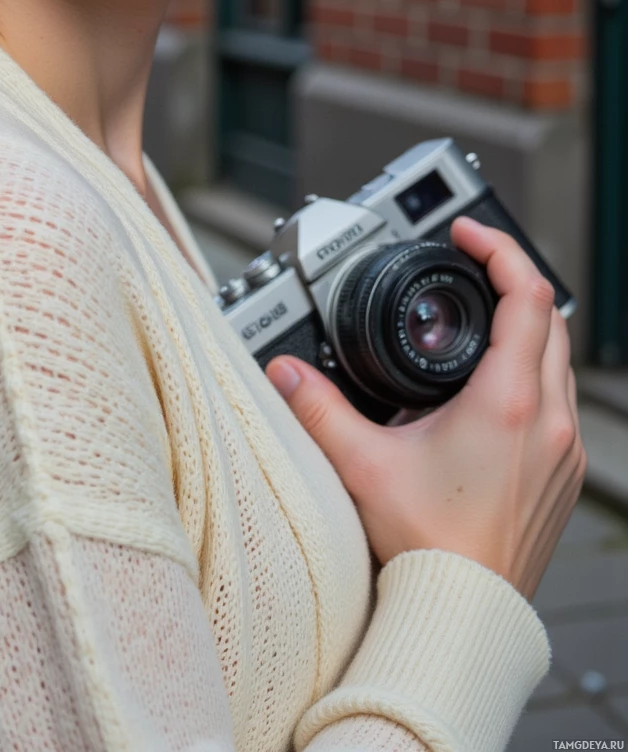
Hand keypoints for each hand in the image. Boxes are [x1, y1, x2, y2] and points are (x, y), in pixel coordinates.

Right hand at [266, 216, 586, 600]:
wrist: (466, 613)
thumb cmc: (428, 548)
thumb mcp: (362, 465)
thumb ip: (318, 408)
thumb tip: (284, 371)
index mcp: (507, 401)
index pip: (526, 294)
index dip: (498, 250)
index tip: (468, 234)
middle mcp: (547, 420)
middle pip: (551, 318)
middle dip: (511, 283)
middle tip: (471, 269)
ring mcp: (563, 452)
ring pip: (561, 361)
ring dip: (528, 331)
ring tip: (480, 323)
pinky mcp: (563, 477)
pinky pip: (561, 403)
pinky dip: (535, 376)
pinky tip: (495, 390)